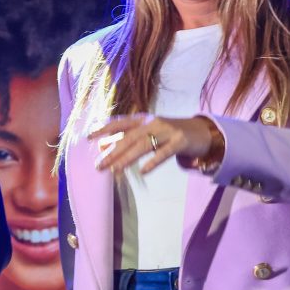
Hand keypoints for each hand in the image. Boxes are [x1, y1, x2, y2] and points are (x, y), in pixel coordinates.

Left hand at [88, 114, 219, 174]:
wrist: (201, 132)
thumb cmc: (169, 134)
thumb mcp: (148, 132)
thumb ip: (129, 137)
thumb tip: (104, 147)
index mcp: (142, 119)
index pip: (119, 123)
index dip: (103, 129)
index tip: (88, 138)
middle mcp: (152, 122)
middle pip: (128, 137)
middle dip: (111, 151)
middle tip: (99, 165)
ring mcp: (167, 131)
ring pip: (143, 145)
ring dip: (126, 158)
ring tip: (114, 170)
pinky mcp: (180, 141)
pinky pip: (164, 152)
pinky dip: (153, 161)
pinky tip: (144, 171)